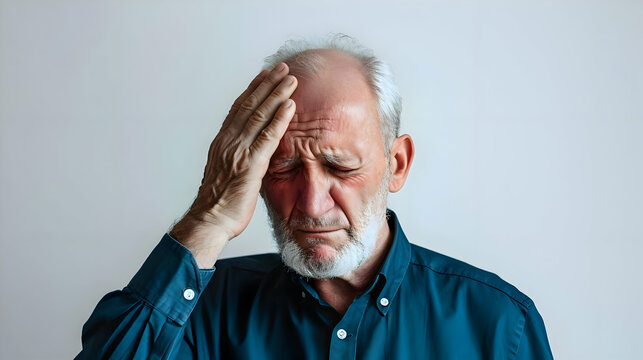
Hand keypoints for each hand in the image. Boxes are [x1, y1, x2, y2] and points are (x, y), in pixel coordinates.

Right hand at [170, 63, 296, 267]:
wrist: (209, 221)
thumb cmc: (218, 204)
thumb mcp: (226, 173)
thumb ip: (237, 157)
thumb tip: (249, 152)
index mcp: (222, 142)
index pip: (239, 109)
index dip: (253, 90)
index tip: (265, 75)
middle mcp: (228, 142)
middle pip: (249, 106)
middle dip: (267, 84)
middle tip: (282, 69)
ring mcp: (238, 151)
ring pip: (259, 116)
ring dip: (277, 95)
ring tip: (291, 79)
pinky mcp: (250, 165)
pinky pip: (268, 137)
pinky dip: (279, 119)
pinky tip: (290, 105)